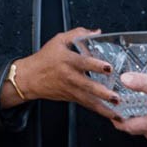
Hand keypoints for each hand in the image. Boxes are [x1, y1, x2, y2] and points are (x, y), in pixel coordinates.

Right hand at [1, 28, 120, 118]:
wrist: (29, 78)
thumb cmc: (44, 59)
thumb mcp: (59, 40)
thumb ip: (78, 34)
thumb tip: (97, 32)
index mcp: (67, 60)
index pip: (83, 63)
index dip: (96, 65)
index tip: (108, 68)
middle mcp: (70, 76)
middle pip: (87, 85)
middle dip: (101, 92)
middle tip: (115, 96)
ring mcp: (71, 89)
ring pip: (88, 100)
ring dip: (103, 107)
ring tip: (116, 112)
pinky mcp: (72, 98)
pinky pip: (87, 105)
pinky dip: (99, 111)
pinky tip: (111, 115)